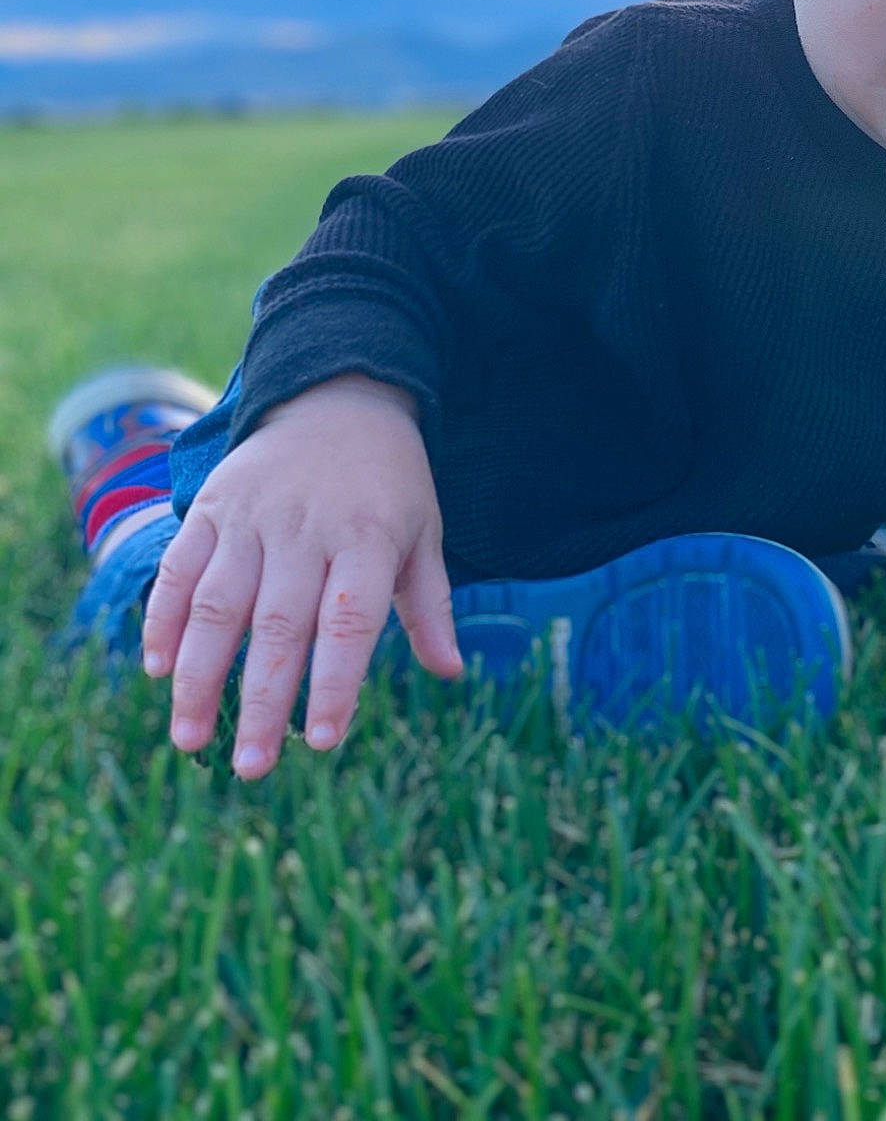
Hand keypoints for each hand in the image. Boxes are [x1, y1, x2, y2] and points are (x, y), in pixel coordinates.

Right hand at [140, 374, 462, 777]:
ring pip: (218, 604)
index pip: (349, 621)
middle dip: (260, 702)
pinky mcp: (212, 507)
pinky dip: (163, 618)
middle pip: (279, 625)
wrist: (338, 395)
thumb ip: (429, 604)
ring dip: (198, 675)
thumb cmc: (388, 481)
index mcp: (367, 538)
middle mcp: (306, 529)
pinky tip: (157, 668)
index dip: (334, 682)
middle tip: (249, 768)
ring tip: (188, 737)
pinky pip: (180, 567)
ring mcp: (252, 517)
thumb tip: (450, 672)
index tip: (321, 741)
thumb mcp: (423, 531)